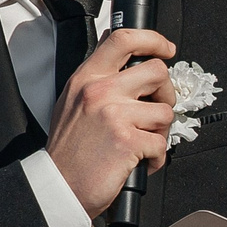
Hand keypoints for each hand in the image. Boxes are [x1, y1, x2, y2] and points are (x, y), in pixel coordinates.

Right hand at [47, 26, 178, 214]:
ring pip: (165, 110)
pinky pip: (161, 143)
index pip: (123, 40)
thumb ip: (97, 77)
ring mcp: (114, 114)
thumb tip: (118, 51)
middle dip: (167, 92)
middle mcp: (100, 91)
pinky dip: (156, 157)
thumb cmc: (69, 150)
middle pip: (157, 71)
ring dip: (161, 131)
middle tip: (158, 108)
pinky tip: (140, 161)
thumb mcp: (73, 101)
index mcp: (87, 79)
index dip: (153, 40)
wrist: (59, 186)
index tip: (166, 48)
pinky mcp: (128, 141)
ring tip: (142, 142)